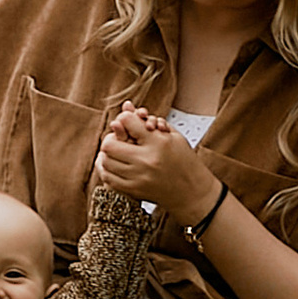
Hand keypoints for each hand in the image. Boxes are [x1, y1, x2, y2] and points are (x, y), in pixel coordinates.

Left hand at [96, 102, 210, 223]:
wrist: (192, 192)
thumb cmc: (184, 161)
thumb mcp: (172, 135)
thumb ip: (147, 122)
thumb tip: (125, 106)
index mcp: (158, 143)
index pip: (127, 122)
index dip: (124, 118)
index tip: (126, 122)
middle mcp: (146, 161)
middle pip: (109, 144)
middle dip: (111, 137)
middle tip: (117, 138)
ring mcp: (138, 178)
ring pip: (105, 162)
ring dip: (107, 154)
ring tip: (114, 151)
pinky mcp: (133, 191)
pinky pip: (108, 179)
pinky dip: (107, 169)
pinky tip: (113, 165)